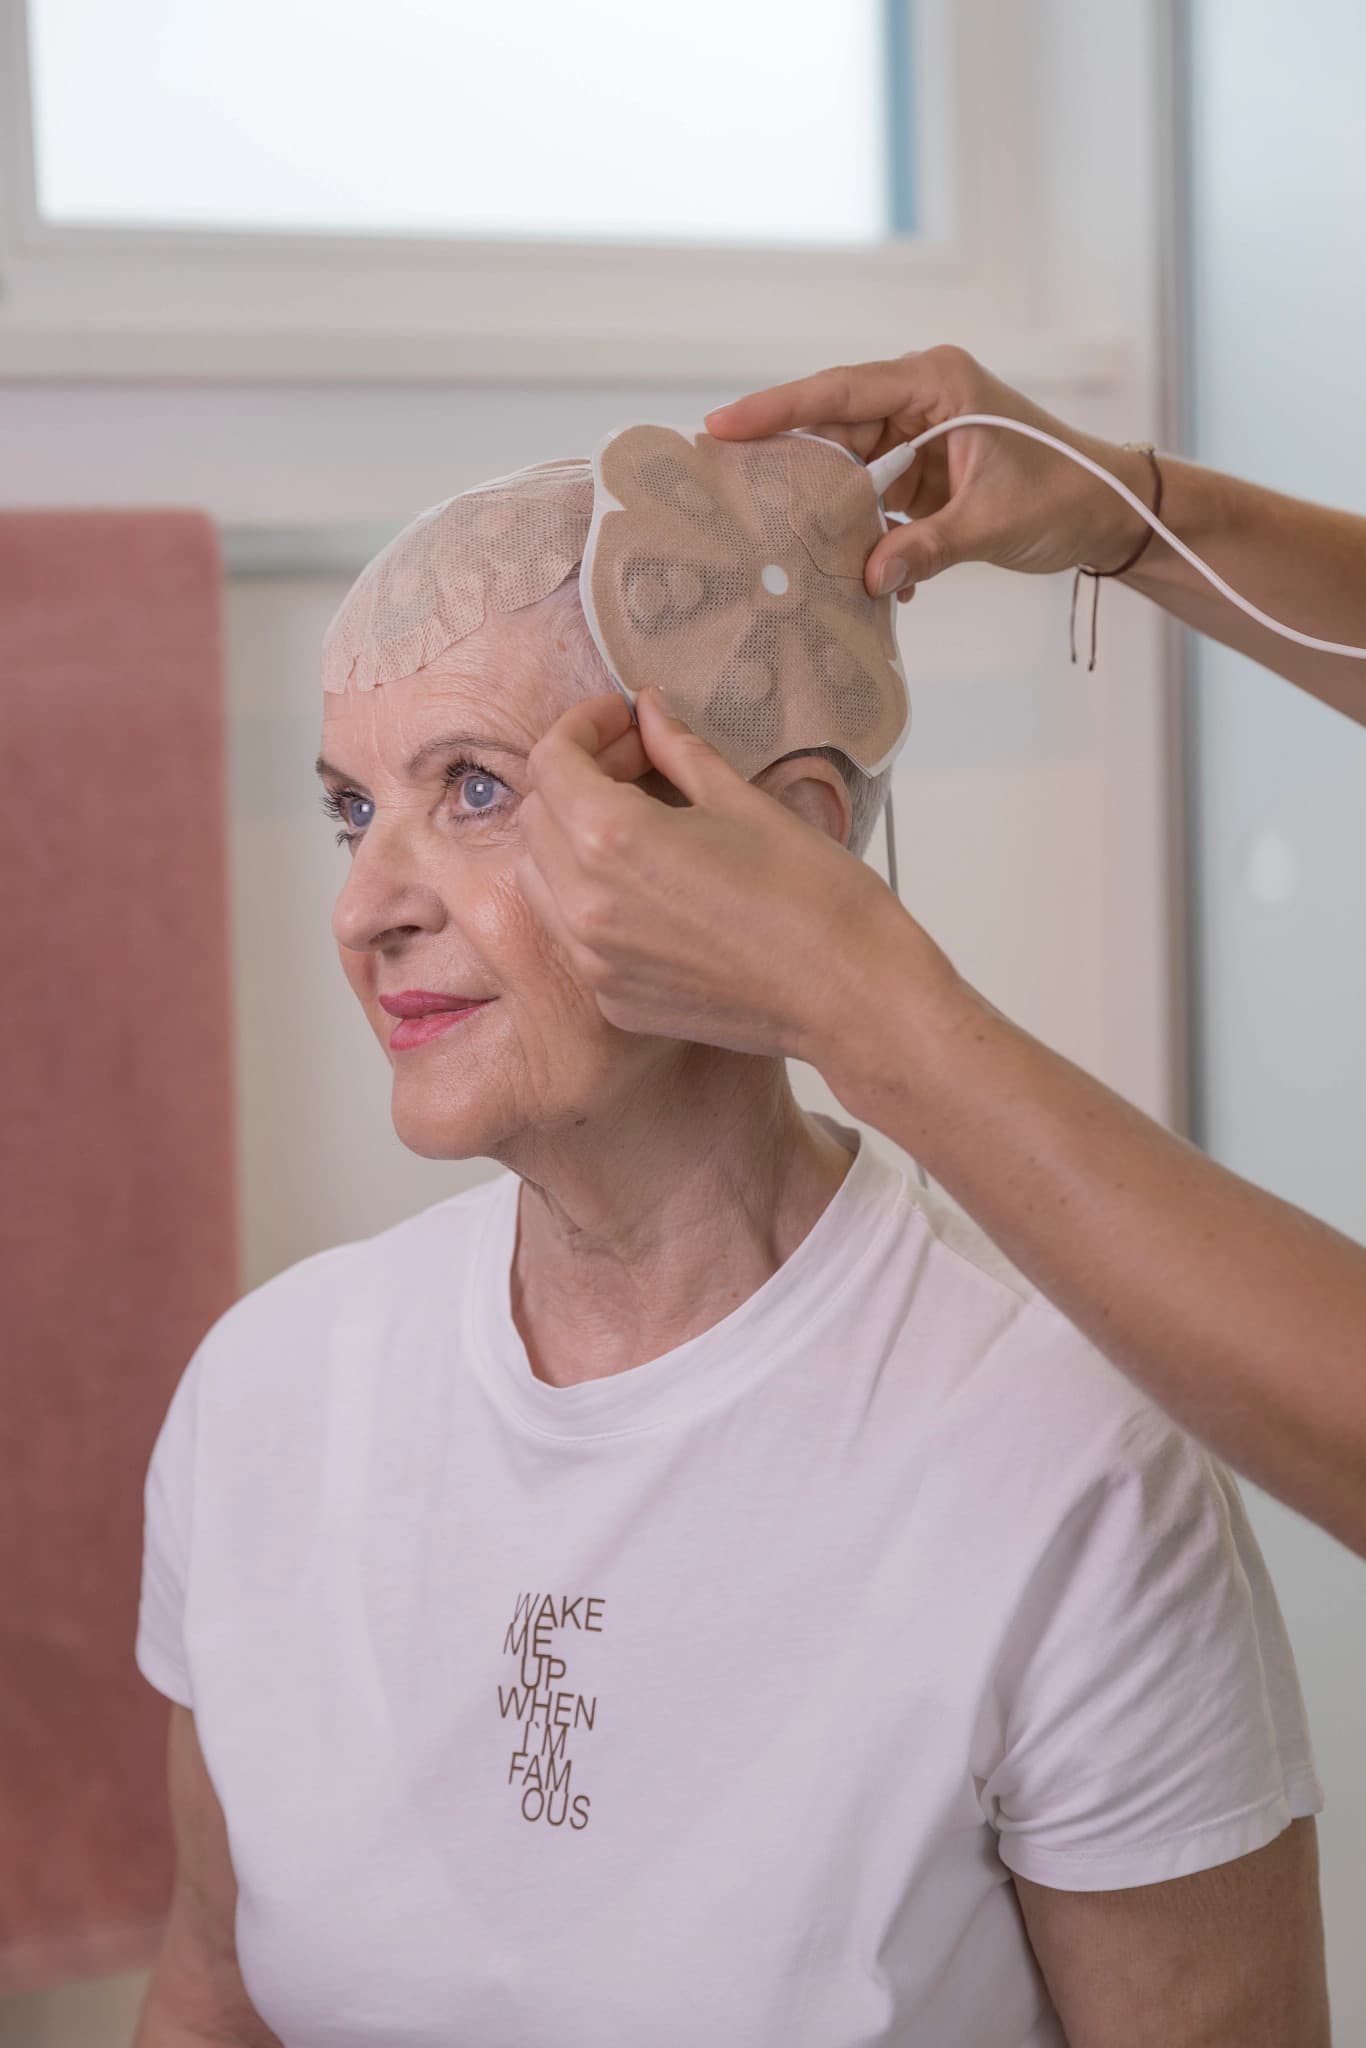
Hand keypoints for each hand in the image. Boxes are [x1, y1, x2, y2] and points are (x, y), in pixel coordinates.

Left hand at [517, 690, 949, 1069]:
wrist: (851, 995)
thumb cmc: (812, 894)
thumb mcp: (744, 803)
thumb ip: (680, 752)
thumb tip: (650, 711)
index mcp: (611, 839)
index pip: (551, 761)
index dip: (582, 726)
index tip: (622, 717)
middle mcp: (584, 903)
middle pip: (536, 817)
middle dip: (576, 778)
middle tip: (637, 762)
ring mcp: (594, 960)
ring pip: (540, 878)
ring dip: (570, 840)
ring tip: (634, 824)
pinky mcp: (614, 1000)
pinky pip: (574, 935)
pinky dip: (592, 900)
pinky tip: (651, 889)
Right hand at [706, 345, 1154, 598]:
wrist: (1107, 514)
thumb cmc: (1065, 496)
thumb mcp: (993, 523)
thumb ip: (927, 549)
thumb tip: (867, 579)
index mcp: (936, 382)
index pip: (841, 390)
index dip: (778, 409)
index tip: (722, 425)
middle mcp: (918, 399)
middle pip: (832, 428)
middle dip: (785, 462)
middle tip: (725, 486)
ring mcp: (916, 437)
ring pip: (845, 468)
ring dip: (822, 511)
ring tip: (774, 537)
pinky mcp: (918, 475)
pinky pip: (869, 501)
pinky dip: (859, 535)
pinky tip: (854, 571)